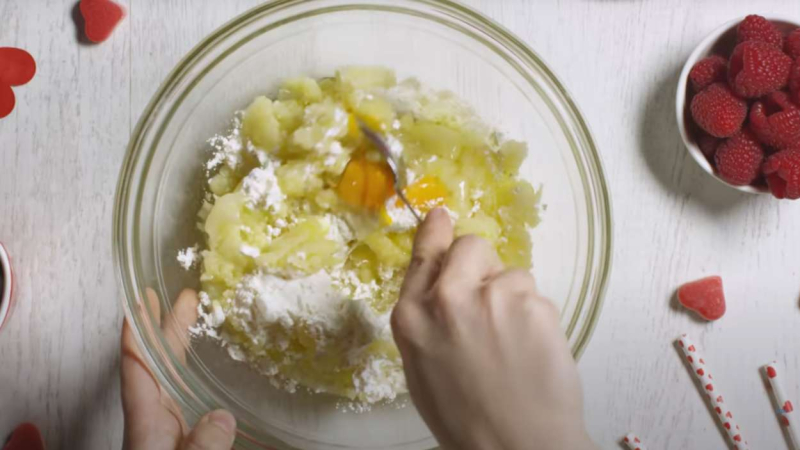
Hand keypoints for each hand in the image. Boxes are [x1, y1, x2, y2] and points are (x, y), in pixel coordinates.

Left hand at [121, 289, 236, 449]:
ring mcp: (170, 431)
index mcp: (146, 425)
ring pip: (175, 380)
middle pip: (159, 365)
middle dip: (169, 328)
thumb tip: (223, 416)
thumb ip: (202, 446)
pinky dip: (198, 375)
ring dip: (183, 347)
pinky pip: (193, 398)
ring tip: (197, 319)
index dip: (138, 331)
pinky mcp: (187, 441)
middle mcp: (155, 422)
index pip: (137, 368)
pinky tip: (212, 369)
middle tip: (184, 297)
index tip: (142, 300)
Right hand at [392, 208, 595, 449]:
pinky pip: (535, 294)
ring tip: (513, 342)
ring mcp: (494, 298)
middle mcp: (449, 298)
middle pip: (472, 245)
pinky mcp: (534, 304)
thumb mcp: (422, 368)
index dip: (436, 231)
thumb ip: (426, 319)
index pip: (423, 255)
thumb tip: (439, 285)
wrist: (517, 447)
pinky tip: (532, 349)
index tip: (442, 214)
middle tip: (491, 299)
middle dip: (482, 264)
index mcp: (412, 317)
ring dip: (512, 296)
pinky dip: (535, 315)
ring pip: (510, 272)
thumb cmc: (463, 418)